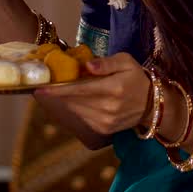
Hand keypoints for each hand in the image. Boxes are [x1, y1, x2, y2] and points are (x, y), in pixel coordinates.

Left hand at [34, 53, 151, 141]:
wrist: (152, 105)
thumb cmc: (137, 78)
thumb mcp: (126, 62)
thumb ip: (106, 63)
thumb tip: (87, 66)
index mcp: (113, 88)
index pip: (79, 89)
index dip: (58, 89)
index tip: (40, 87)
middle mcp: (108, 108)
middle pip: (73, 101)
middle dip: (57, 94)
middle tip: (44, 86)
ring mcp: (105, 122)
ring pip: (75, 110)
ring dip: (64, 102)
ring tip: (58, 92)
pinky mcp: (103, 130)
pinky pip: (81, 118)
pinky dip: (74, 109)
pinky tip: (74, 101)